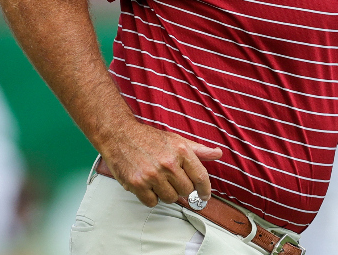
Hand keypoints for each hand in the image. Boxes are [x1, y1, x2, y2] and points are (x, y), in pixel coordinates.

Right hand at [100, 121, 222, 207]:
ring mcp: (152, 175)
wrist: (119, 135)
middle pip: (186, 191)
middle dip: (181, 188)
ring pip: (170, 198)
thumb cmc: (148, 138)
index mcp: (181, 151)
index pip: (201, 177)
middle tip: (171, 179)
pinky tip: (147, 185)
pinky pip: (152, 202)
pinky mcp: (137, 184)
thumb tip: (218, 153)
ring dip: (166, 193)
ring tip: (158, 179)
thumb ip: (198, 150)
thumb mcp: (176, 140)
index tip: (204, 196)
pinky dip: (151, 197)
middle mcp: (168, 163)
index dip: (205, 190)